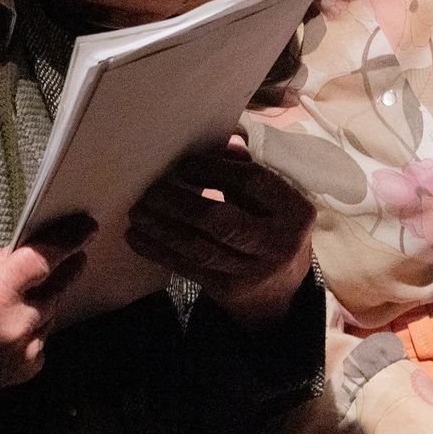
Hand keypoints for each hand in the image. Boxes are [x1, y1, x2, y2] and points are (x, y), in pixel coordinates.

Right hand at [0, 215, 93, 410]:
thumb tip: (26, 248)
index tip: (84, 230)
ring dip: (47, 300)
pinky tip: (19, 324)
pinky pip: (43, 339)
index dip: (67, 240)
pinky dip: (37, 328)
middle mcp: (15, 323)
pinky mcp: (26, 368)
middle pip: (56, 286)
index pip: (43, 259)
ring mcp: (23, 350)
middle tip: (75, 254)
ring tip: (30, 293)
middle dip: (66, 268)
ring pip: (51, 313)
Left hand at [126, 139, 314, 327]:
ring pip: (200, 248)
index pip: (251, 183)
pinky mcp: (229, 290)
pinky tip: (137, 237)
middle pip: (222, 221)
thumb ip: (247, 170)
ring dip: (162, 228)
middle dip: (180, 203)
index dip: (214, 170)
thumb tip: (223, 142)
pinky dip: (159, 252)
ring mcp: (254, 272)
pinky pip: (189, 268)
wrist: (283, 290)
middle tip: (151, 190)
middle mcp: (279, 244)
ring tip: (137, 212)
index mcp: (295, 211)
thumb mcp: (273, 200)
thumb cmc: (272, 228)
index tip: (183, 164)